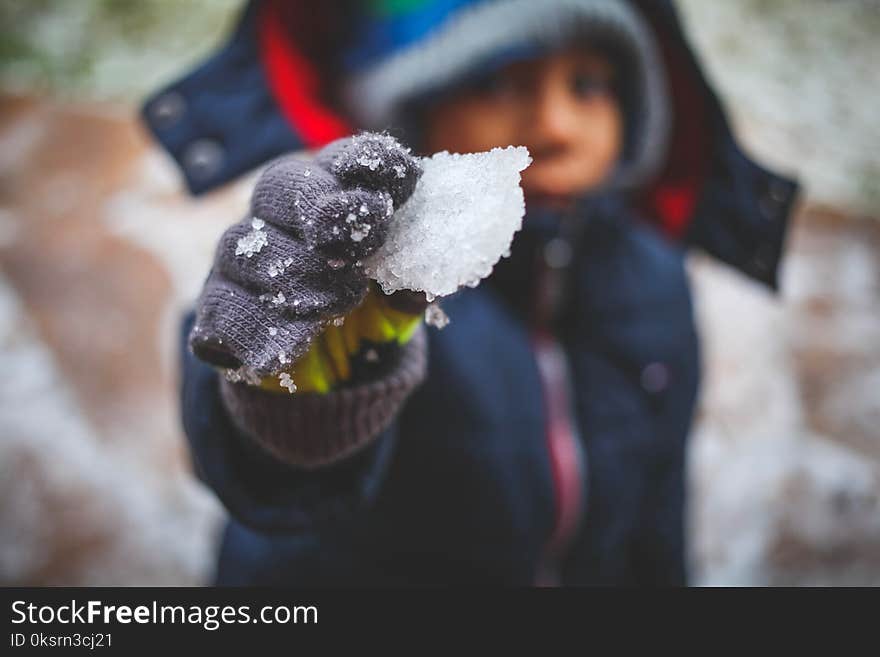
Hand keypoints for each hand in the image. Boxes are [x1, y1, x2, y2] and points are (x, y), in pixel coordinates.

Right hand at [189, 133, 421, 378]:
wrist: (329, 374)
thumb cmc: (368, 315)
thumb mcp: (400, 299)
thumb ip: (411, 282)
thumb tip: (427, 278)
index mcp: (332, 197)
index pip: (343, 160)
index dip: (367, 163)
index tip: (397, 183)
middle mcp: (278, 217)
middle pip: (279, 185)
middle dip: (323, 212)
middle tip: (355, 250)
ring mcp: (240, 261)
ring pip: (246, 247)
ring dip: (296, 275)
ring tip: (335, 307)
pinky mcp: (217, 308)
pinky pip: (222, 307)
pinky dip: (257, 329)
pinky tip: (291, 350)